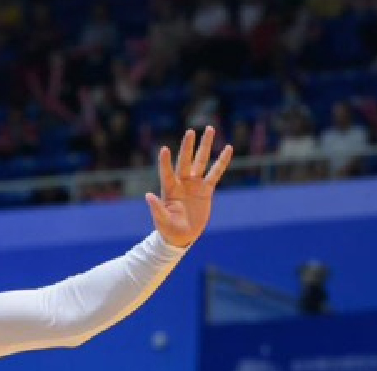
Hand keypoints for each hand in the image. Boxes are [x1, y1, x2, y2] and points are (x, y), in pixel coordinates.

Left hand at [144, 127, 233, 248]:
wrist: (182, 236)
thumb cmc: (168, 229)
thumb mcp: (162, 221)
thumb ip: (157, 208)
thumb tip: (148, 195)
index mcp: (169, 189)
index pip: (167, 172)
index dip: (165, 162)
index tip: (164, 149)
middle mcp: (182, 183)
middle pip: (185, 161)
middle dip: (188, 146)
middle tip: (191, 131)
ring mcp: (194, 184)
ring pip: (201, 161)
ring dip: (205, 146)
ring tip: (210, 129)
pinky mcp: (206, 190)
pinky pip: (216, 173)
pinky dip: (222, 161)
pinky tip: (228, 148)